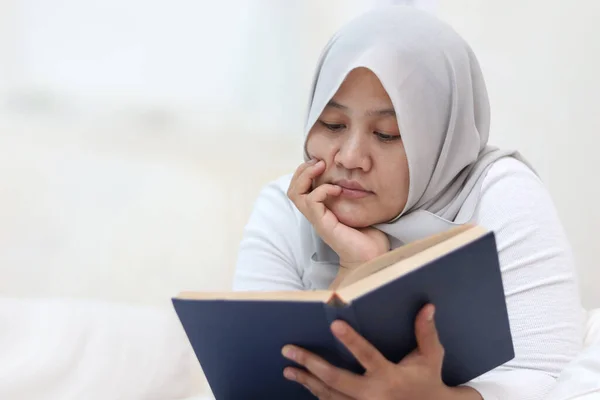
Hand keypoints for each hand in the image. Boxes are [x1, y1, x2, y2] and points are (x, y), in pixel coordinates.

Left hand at [281, 305, 481, 399]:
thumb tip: (427, 306)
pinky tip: (304, 383)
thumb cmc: (429, 382)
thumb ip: (426, 333)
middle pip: (336, 379)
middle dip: (310, 364)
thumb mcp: (431, 358)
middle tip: (289, 351)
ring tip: (288, 369)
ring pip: (329, 396)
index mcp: (390, 377)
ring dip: (307, 382)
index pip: (368, 356)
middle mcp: (374, 395)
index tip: (335, 324)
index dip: (352, 340)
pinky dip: (317, 394)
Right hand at [287, 159, 389, 268]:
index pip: (299, 188)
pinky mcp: (324, 224)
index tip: (321, 162)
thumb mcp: (357, 208)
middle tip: (318, 161)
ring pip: (296, 194)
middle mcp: (315, 214)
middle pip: (292, 189)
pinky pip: (312, 201)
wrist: (371, 256)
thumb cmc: (368, 234)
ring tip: (321, 167)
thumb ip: (350, 194)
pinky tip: (337, 190)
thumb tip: (355, 175)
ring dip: (306, 176)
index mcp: (320, 210)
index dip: (305, 172)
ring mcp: (317, 220)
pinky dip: (322, 190)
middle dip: (302, 170)